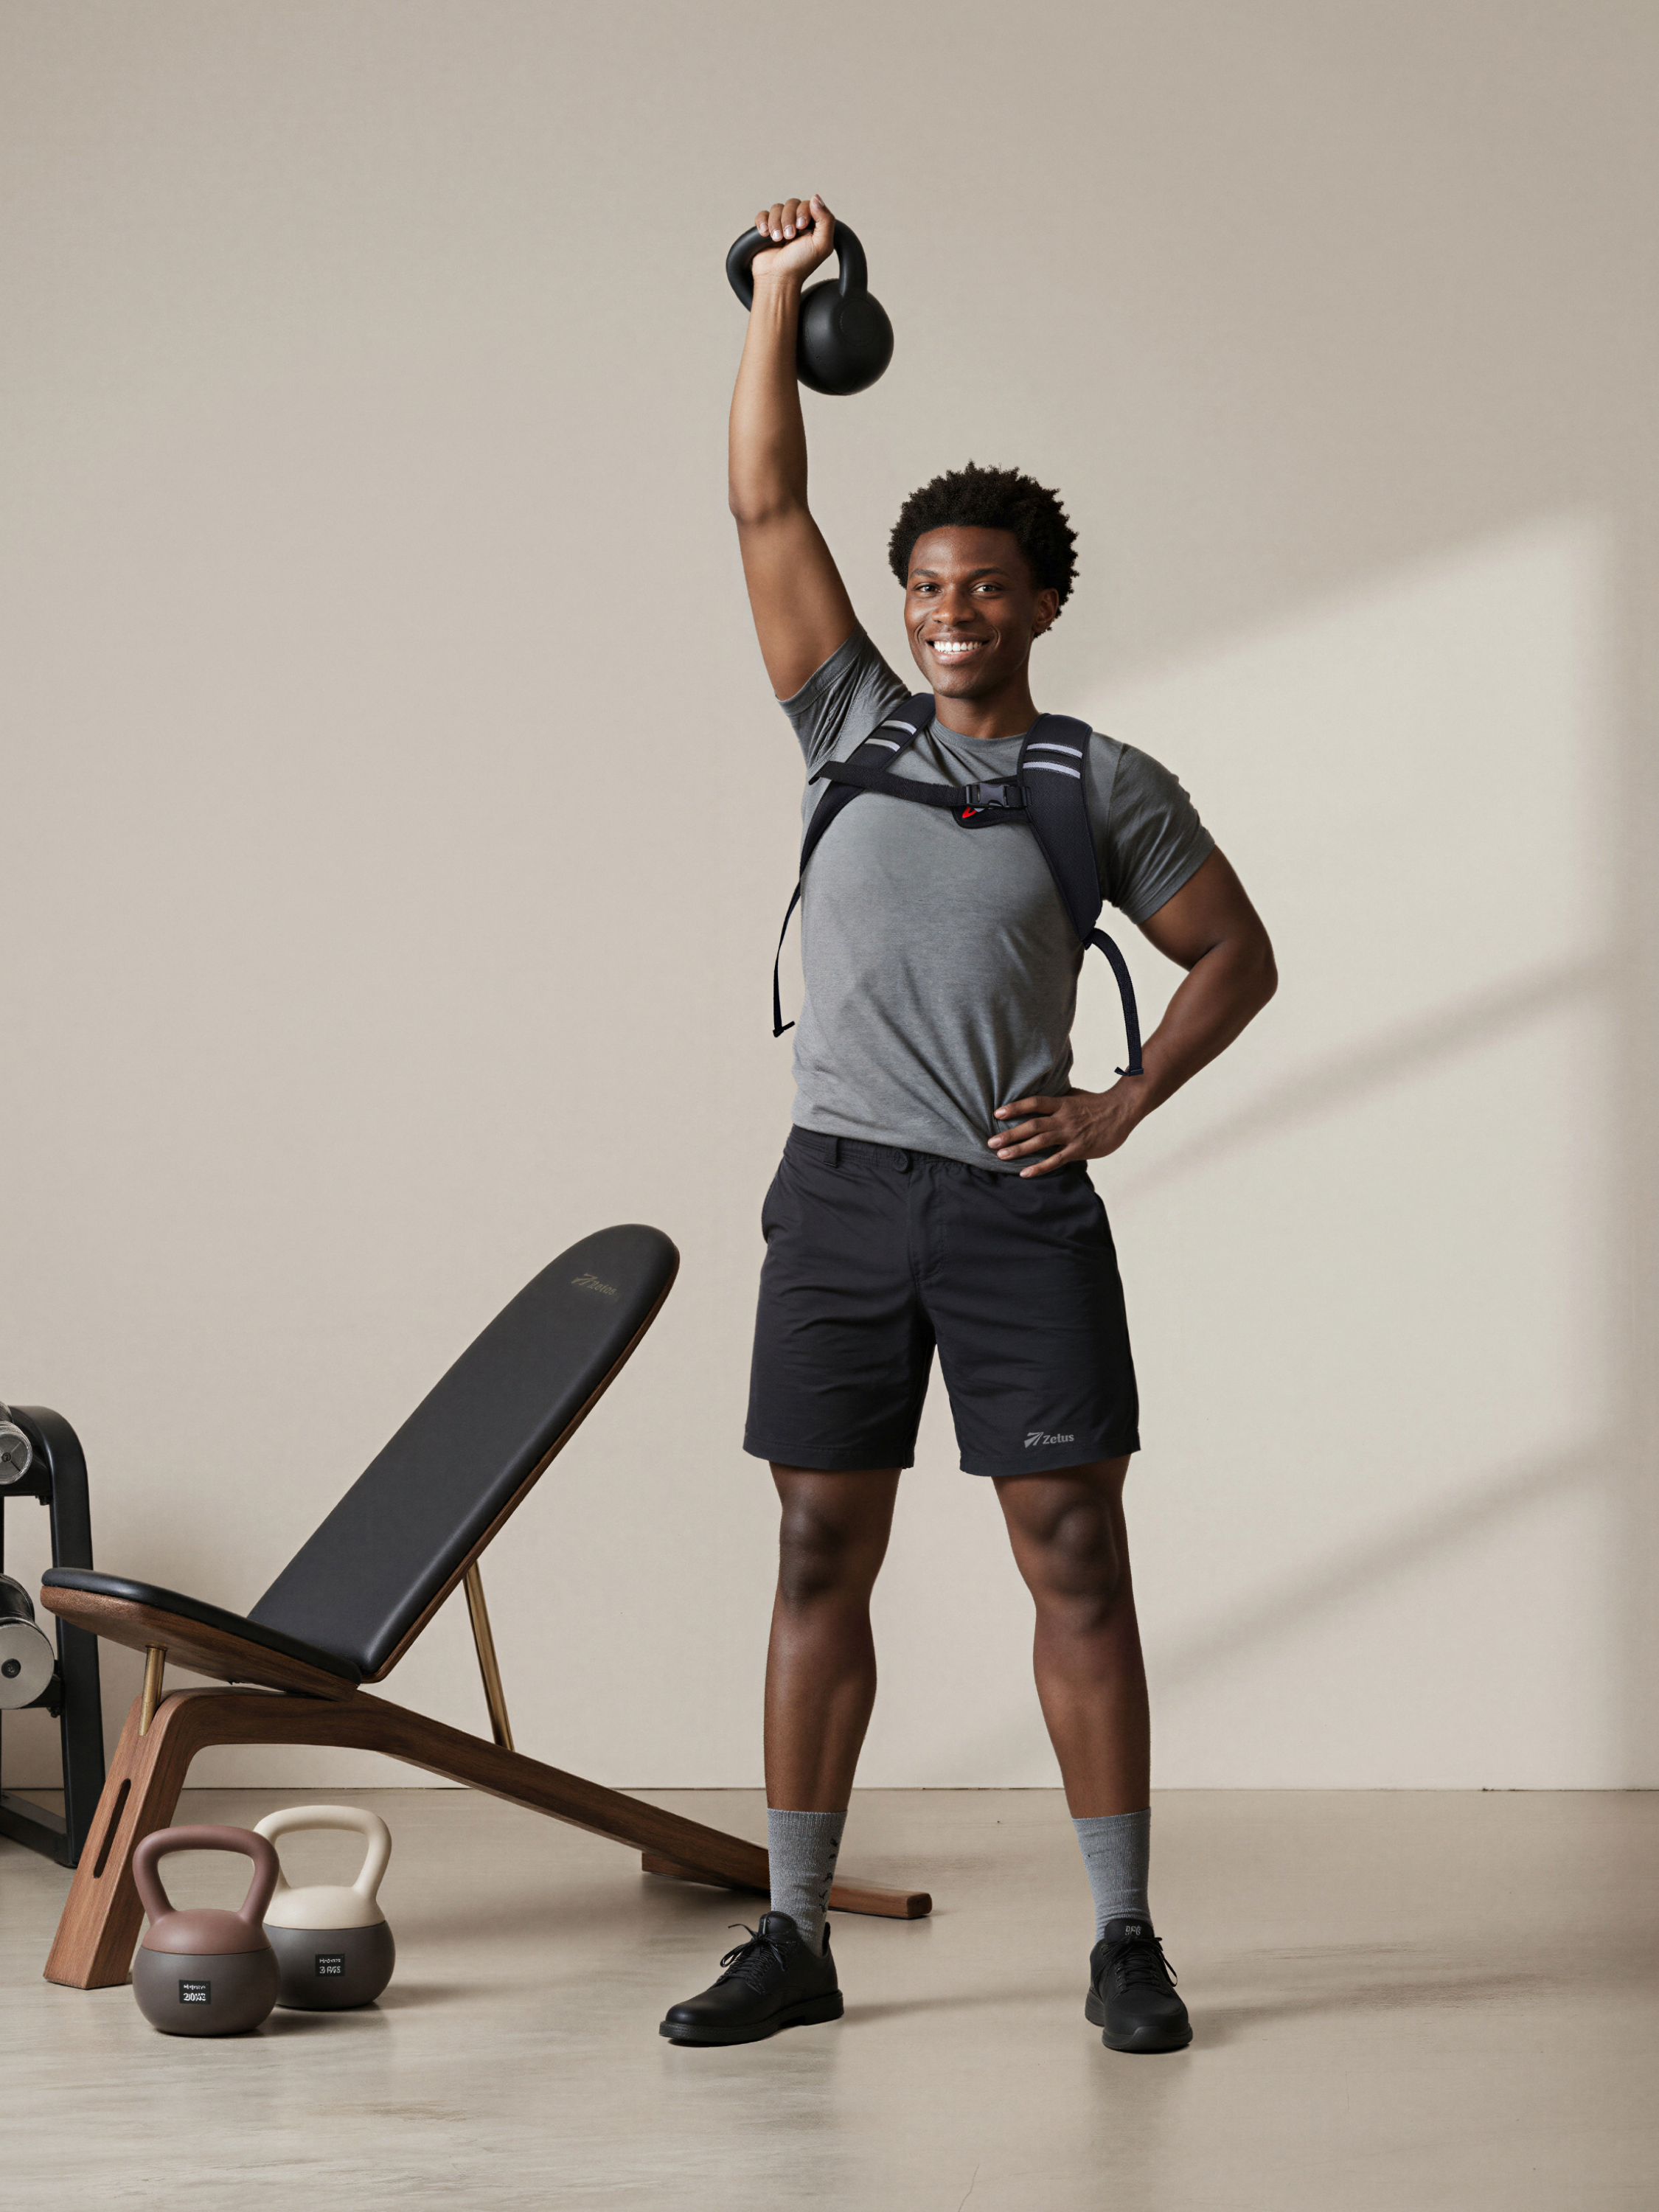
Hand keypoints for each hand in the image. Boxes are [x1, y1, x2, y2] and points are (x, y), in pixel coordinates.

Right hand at [748, 194, 834, 288]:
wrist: (777, 278)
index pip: (808, 203)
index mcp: (812, 225)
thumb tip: (816, 197)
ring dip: (776, 223)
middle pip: (792, 203)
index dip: (803, 211)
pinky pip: (763, 214)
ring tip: (777, 240)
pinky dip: (763, 222)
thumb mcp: (821, 245)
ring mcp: (781, 225)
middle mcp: (797, 223)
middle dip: (789, 219)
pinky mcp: (766, 229)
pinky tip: (765, 235)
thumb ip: (826, 220)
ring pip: (777, 208)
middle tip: (789, 237)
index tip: (801, 227)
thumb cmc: (800, 265)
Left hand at [989, 1084, 1146, 1176]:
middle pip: (1033, 1126)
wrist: (1122, 1111)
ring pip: (1041, 1143)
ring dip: (1019, 1150)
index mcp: (1062, 1104)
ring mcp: (1071, 1135)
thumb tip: (1035, 1100)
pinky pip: (1056, 1160)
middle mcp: (1064, 1119)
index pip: (1035, 1103)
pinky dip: (1040, 1167)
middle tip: (991, 1142)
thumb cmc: (1096, 1103)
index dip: (1016, 1107)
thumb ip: (1055, 1100)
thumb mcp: (1073, 1096)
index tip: (997, 1113)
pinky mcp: (1079, 1149)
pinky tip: (1025, 1173)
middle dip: (1010, 1134)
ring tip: (1001, 1156)